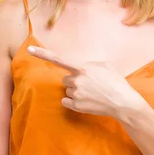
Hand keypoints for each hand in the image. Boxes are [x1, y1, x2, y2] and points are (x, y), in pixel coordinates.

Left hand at [27, 45, 146, 119]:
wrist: (124, 103)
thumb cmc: (116, 81)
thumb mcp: (104, 65)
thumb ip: (88, 63)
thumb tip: (80, 65)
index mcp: (82, 67)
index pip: (58, 58)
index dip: (42, 54)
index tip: (29, 49)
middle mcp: (76, 80)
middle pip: (64, 79)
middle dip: (74, 81)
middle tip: (90, 84)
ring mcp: (75, 93)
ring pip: (67, 90)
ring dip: (76, 91)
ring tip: (92, 93)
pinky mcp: (76, 105)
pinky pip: (66, 101)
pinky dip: (73, 102)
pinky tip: (86, 101)